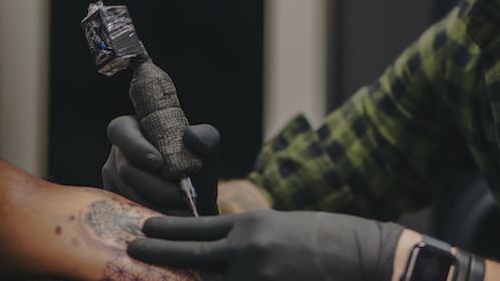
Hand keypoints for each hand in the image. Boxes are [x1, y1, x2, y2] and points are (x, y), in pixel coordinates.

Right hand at [103, 115, 219, 215]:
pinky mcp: (113, 203)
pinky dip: (150, 216)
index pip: (121, 130)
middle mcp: (117, 153)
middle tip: (178, 195)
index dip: (136, 147)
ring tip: (180, 210)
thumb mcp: (208, 148)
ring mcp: (112, 179)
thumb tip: (191, 136)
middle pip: (126, 169)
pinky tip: (169, 220)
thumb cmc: (198, 168)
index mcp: (134, 129)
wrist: (196, 202)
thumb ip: (206, 137)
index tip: (159, 163)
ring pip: (126, 193)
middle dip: (155, 186)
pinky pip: (126, 212)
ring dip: (155, 204)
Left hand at [128, 210, 403, 280]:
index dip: (170, 227)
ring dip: (193, 279)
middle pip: (192, 250)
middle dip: (159, 249)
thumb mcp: (284, 228)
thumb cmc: (330, 239)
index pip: (200, 225)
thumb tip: (226, 253)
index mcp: (253, 224)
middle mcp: (248, 247)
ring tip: (166, 276)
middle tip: (133, 245)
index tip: (146, 226)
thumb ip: (251, 240)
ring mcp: (256, 275)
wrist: (366, 255)